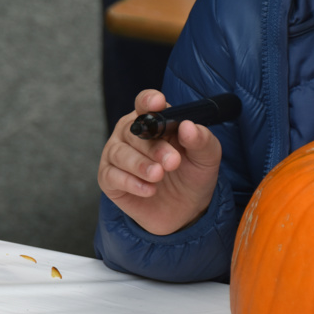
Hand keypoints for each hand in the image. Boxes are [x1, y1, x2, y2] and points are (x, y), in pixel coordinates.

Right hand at [97, 89, 222, 235]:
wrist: (184, 211)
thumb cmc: (191, 177)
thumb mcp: (206, 158)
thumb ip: (202, 140)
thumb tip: (188, 126)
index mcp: (152, 121)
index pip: (144, 103)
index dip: (148, 101)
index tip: (158, 104)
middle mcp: (129, 134)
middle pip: (133, 132)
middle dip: (154, 148)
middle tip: (173, 162)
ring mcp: (115, 155)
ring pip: (121, 154)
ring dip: (142, 166)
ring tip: (159, 176)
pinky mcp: (108, 178)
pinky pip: (113, 176)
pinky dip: (132, 183)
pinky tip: (149, 190)